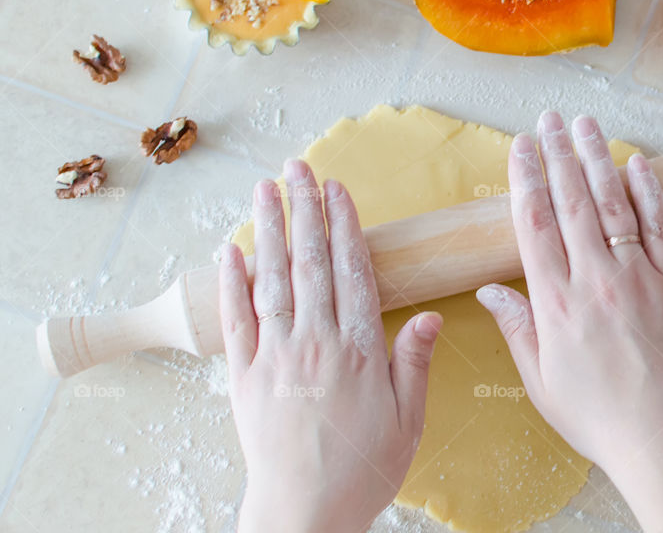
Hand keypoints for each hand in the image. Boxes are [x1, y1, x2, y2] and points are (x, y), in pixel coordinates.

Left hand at [218, 159, 442, 532]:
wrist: (304, 516)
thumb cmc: (361, 471)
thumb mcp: (408, 421)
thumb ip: (413, 363)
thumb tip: (429, 314)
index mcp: (357, 350)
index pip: (351, 271)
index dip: (344, 225)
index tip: (337, 189)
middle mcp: (314, 343)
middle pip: (309, 262)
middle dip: (304, 209)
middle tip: (298, 167)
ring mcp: (274, 357)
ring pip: (271, 280)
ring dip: (267, 229)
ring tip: (265, 189)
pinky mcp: (243, 378)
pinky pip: (235, 321)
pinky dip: (231, 282)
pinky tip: (231, 249)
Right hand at [476, 112, 662, 532]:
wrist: (662, 437)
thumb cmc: (596, 414)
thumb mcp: (540, 380)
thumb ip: (516, 327)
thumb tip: (488, 289)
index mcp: (556, 303)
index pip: (533, 224)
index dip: (525, 179)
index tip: (520, 147)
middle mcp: (595, 279)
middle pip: (571, 202)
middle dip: (558, 153)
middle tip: (549, 118)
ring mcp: (638, 277)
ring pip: (612, 204)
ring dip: (596, 159)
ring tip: (584, 123)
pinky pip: (658, 227)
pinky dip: (646, 192)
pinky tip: (634, 164)